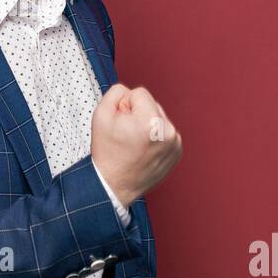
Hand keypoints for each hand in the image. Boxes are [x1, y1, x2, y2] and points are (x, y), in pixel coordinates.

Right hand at [91, 83, 182, 207]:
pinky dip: (155, 137)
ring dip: (147, 125)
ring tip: (135, 143)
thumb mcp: (100, 115)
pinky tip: (143, 149)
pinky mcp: (177, 151)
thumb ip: (115, 93)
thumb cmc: (107, 153)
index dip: (125, 105)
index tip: (121, 122)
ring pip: (159, 118)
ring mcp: (175, 143)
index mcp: (150, 122)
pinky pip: (165, 132)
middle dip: (138, 114)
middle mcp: (168, 132)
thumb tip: (130, 93)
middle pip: (151, 104)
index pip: (139, 93)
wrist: (114, 185)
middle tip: (126, 134)